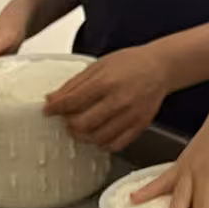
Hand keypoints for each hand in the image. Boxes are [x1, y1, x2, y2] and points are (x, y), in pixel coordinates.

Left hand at [43, 46, 169, 151]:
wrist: (160, 67)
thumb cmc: (130, 63)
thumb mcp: (98, 65)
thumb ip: (74, 84)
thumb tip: (52, 99)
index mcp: (106, 81)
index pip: (72, 101)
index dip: (55, 108)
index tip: (48, 110)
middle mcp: (119, 100)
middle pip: (82, 124)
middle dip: (68, 124)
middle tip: (66, 120)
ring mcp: (131, 115)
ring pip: (97, 137)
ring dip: (83, 136)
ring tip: (80, 128)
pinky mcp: (140, 126)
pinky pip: (116, 144)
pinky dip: (102, 144)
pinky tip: (98, 134)